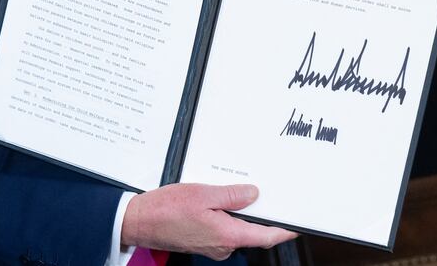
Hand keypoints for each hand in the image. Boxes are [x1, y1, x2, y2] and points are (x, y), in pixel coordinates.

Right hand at [121, 183, 297, 260]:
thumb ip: (231, 195)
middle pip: (252, 232)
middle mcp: (222, 245)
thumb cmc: (165, 210)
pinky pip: (222, 229)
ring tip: (231, 191)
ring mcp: (212, 245)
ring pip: (236, 229)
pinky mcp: (202, 241)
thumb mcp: (202, 194)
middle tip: (262, 194)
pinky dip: (225, 215)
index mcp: (227, 235)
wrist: (139, 222)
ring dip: (238, 213)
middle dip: (258, 214)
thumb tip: (253, 194)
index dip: (285, 230)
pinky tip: (216, 200)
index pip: (266, 236)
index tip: (297, 224)